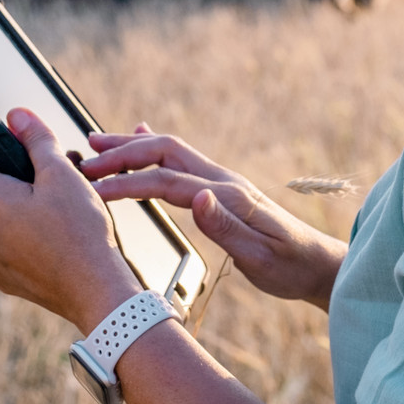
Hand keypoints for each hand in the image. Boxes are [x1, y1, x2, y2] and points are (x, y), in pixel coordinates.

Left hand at [0, 108, 142, 332]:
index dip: (10, 147)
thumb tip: (16, 114)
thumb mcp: (60, 172)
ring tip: (62, 213)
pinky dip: (27, 238)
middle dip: (22, 180)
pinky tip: (56, 238)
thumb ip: (35, 138)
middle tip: (59, 183)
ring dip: (24, 209)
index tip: (34, 152)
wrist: (95, 289)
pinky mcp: (1, 278)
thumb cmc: (79, 231)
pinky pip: (9, 246)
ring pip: (2, 218)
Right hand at [82, 126, 346, 310]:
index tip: (93, 189)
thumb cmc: (290, 267)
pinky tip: (140, 137)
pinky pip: (180, 161)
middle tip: (85, 159)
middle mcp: (222, 181)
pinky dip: (153, 149)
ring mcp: (221, 182)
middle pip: (164, 152)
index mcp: (227, 196)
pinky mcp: (220, 191)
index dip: (128, 183)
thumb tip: (198, 200)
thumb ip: (228, 229)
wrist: (318, 264)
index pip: (167, 182)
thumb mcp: (261, 258)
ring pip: (169, 153)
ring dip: (132, 146)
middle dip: (122, 152)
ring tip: (97, 143)